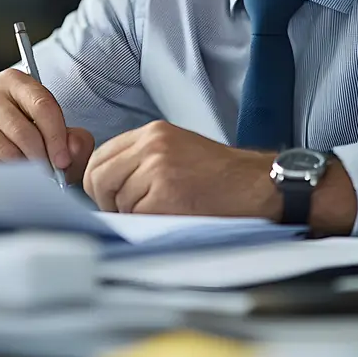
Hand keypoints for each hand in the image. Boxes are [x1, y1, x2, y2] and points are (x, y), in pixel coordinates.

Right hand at [0, 68, 94, 184]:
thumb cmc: (30, 139)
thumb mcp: (57, 135)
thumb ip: (75, 141)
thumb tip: (72, 149)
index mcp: (15, 81)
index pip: (42, 105)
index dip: (57, 136)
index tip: (63, 161)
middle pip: (24, 131)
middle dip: (42, 158)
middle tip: (50, 176)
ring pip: (7, 151)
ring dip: (24, 171)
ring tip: (31, 178)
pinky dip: (4, 177)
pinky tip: (9, 178)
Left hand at [83, 120, 281, 217]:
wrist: (259, 186)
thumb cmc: (222, 176)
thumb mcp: (177, 151)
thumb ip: (140, 160)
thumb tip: (103, 186)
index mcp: (152, 132)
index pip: (99, 157)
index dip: (99, 184)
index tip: (111, 198)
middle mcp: (152, 145)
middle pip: (98, 178)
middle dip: (107, 201)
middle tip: (129, 212)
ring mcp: (158, 168)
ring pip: (117, 200)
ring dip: (133, 214)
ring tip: (164, 211)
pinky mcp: (166, 194)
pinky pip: (136, 217)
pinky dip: (149, 224)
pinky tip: (172, 218)